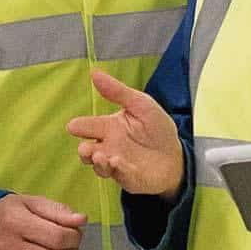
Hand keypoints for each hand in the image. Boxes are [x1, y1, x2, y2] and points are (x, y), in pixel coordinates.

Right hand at [66, 69, 184, 199]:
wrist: (177, 153)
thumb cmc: (157, 128)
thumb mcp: (140, 104)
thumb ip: (117, 91)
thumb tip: (93, 72)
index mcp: (108, 128)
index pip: (89, 126)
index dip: (79, 126)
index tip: (72, 126)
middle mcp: (108, 147)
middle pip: (88, 151)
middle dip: (84, 151)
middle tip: (85, 148)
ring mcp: (116, 164)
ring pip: (99, 166)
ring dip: (98, 162)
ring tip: (100, 156)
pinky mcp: (128, 178)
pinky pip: (119, 175)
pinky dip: (117, 170)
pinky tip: (118, 162)